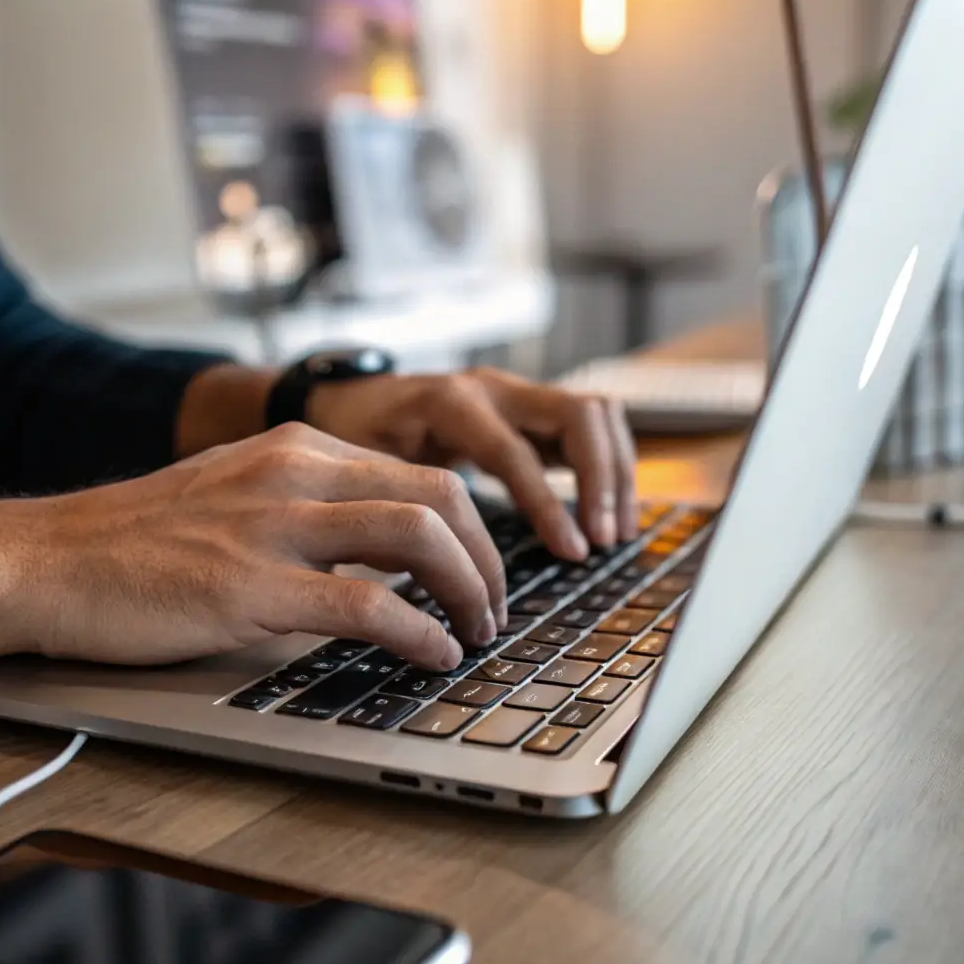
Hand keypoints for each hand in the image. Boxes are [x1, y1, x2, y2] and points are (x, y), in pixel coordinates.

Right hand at [0, 424, 505, 672]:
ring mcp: (275, 526)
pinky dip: (419, 633)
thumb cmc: (140, 539)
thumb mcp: (238, 493)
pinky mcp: (250, 586)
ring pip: (418, 538)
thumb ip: (310, 506)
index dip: (471, 531)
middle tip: (496, 609)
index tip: (482, 573)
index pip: (421, 474)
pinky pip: (367, 605)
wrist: (48, 560)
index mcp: (298, 448)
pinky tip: (433, 654)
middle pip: (439, 497)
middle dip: (487, 558)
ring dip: (469, 591)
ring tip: (477, 634)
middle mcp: (296, 472)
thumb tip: (381, 550)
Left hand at [308, 368, 636, 557]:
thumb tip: (429, 575)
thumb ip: (398, 507)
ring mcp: (516, 392)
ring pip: (596, 412)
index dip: (547, 505)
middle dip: (602, 479)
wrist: (346, 399)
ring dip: (617, 471)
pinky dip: (609, 465)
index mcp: (449, 403)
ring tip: (617, 532)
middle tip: (604, 540)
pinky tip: (606, 514)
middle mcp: (491, 388)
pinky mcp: (530, 408)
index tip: (572, 552)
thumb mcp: (362, 469)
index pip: (515, 452)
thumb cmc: (350, 439)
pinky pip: (590, 424)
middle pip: (578, 414)